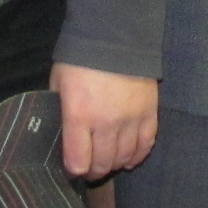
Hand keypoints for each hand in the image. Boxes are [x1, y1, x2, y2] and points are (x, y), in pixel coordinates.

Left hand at [49, 62, 158, 178]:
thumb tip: (60, 132)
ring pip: (124, 157)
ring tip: (109, 162)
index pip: (78, 161)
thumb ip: (60, 110)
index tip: (72, 169)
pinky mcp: (149, 113)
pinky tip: (130, 159)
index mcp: (79, 115)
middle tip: (90, 170)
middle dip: (94, 172)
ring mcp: (130, 119)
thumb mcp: (59, 83)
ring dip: (115, 165)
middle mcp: (106, 123)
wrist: (115, 35)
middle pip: (102, 163)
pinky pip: (146, 144)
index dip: (73, 171)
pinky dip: (137, 156)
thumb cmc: (81, 60)